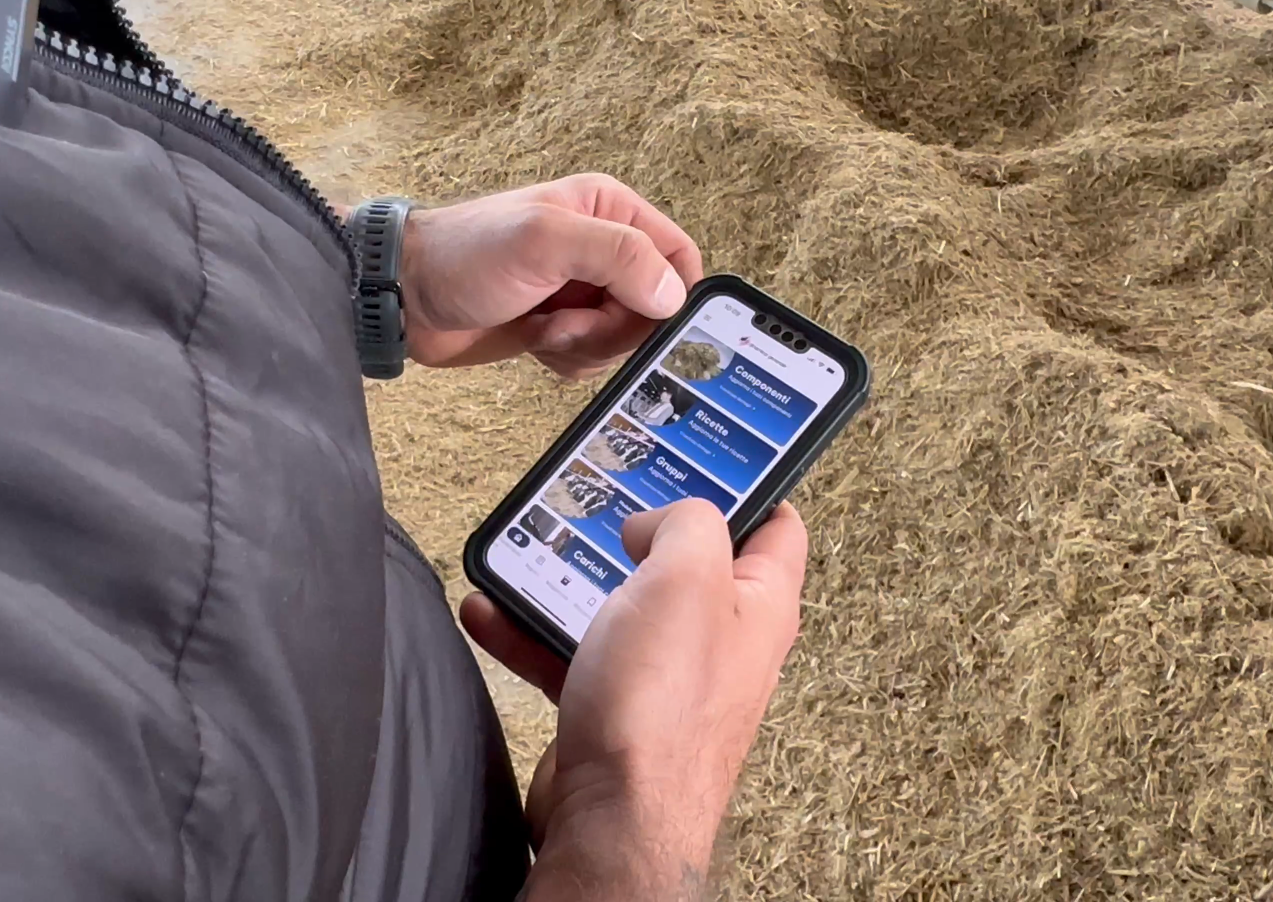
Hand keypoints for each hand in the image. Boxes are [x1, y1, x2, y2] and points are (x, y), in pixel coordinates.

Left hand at [398, 174, 702, 378]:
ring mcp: (581, 291)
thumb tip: (672, 296)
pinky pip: (594, 358)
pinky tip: (535, 341)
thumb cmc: (466, 254)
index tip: (641, 318)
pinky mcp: (561, 327)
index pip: (678, 255)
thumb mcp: (545, 241)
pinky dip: (569, 360)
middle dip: (617, 328)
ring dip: (589, 346)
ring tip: (545, 329)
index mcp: (609, 210)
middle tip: (570, 323)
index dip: (670, 294)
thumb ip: (617, 256)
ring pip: (625, 339)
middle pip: (655, 307)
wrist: (406, 296)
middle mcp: (601, 248)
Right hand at [461, 501, 808, 898]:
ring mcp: (668, 678)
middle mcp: (721, 641)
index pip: (777, 523)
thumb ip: (684, 521)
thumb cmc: (661, 711)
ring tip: (534, 554)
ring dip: (571, 579)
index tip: (710, 452)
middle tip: (607, 500)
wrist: (612, 820)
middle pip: (686, 561)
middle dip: (640, 528)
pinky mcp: (618, 709)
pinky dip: (532, 632)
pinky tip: (495, 611)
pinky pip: (572, 653)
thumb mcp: (686, 574)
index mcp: (760, 604)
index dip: (749, 480)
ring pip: (620, 607)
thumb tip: (657, 522)